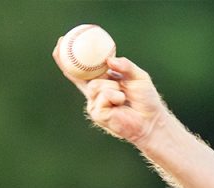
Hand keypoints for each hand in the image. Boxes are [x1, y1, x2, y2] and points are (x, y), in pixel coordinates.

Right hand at [52, 39, 167, 144]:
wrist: (151, 120)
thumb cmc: (146, 99)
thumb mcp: (139, 76)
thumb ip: (126, 66)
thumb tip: (109, 60)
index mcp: (103, 80)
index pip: (83, 68)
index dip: (70, 56)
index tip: (62, 41)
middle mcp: (96, 91)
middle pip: (79, 75)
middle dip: (69, 62)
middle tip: (63, 47)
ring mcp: (94, 103)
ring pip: (95, 85)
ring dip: (113, 87)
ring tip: (123, 96)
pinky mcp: (97, 114)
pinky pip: (102, 97)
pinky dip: (114, 97)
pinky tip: (120, 103)